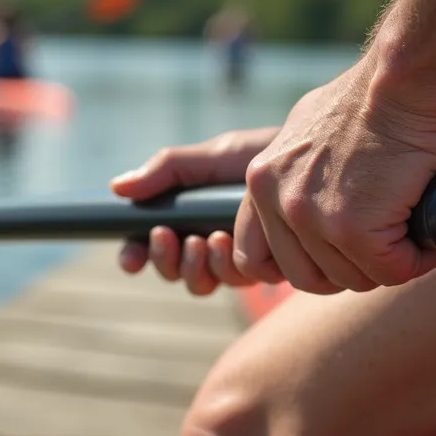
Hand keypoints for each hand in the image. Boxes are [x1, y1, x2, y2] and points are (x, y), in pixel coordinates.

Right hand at [110, 127, 279, 294]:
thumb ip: (167, 170)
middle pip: (173, 271)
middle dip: (166, 261)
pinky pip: (237, 282)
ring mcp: (238, 257)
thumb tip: (117, 188)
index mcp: (189, 214)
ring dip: (195, 266)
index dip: (135, 255)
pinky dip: (226, 266)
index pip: (151, 243)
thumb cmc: (265, 153)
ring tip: (203, 240)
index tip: (130, 259)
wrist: (317, 160)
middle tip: (169, 238)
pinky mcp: (267, 268)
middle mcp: (209, 239)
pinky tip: (228, 241)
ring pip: (202, 283)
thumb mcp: (213, 156)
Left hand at [234, 59, 435, 293]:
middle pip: (305, 276)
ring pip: (350, 278)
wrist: (404, 79)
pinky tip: (428, 238)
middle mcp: (276, 200)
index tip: (329, 256)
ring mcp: (311, 217)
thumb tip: (314, 200)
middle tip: (382, 249)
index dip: (297, 263)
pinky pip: (390, 271)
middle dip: (347, 270)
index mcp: (260, 180)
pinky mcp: (353, 228)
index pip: (252, 255)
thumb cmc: (372, 99)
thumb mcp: (308, 135)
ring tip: (410, 234)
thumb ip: (298, 175)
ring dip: (385, 265)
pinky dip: (416, 260)